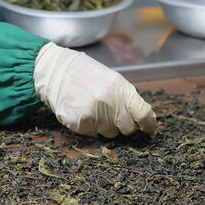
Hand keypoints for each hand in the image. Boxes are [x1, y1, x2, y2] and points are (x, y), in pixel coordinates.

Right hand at [33, 42, 156, 137]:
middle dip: (123, 124)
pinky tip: (82, 111)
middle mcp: (108, 102)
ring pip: (109, 133)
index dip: (149, 124)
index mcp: (120, 88)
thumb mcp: (112, 79)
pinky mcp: (78, 123)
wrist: (55, 71)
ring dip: (105, 126)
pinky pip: (92, 134)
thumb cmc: (86, 74)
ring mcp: (93, 114)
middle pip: (127, 128)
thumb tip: (146, 118)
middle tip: (113, 114)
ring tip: (93, 108)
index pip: (142, 113)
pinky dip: (89, 126)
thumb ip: (127, 98)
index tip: (149, 128)